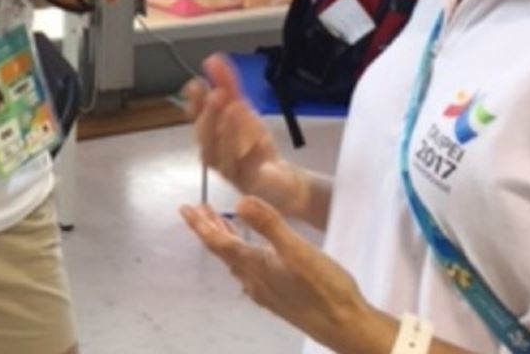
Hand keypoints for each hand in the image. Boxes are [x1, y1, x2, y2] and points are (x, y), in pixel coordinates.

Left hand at [180, 197, 383, 351]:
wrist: (346, 328)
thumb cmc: (324, 288)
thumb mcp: (298, 250)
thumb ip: (269, 225)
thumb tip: (239, 201)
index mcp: (255, 266)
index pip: (218, 242)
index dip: (199, 224)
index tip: (183, 208)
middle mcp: (254, 281)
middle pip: (223, 251)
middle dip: (209, 228)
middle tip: (197, 209)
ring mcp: (266, 292)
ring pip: (236, 261)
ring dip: (226, 240)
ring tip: (221, 223)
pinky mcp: (279, 298)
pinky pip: (250, 271)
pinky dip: (243, 253)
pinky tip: (253, 254)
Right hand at [182, 55, 305, 217]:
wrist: (279, 179)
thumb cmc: (253, 144)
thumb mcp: (242, 109)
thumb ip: (227, 84)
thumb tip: (212, 59)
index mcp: (210, 136)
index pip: (196, 119)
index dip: (195, 103)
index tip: (196, 85)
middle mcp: (215, 155)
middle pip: (205, 139)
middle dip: (209, 116)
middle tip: (216, 94)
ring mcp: (232, 171)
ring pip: (222, 157)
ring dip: (227, 132)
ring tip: (235, 109)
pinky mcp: (251, 184)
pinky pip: (248, 170)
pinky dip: (252, 153)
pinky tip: (257, 139)